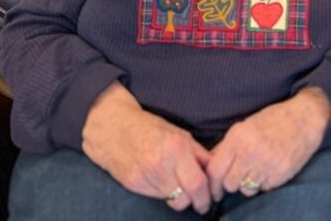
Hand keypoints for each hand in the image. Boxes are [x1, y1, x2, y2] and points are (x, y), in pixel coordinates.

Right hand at [82, 82, 211, 213]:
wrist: (114, 129)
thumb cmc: (150, 128)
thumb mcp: (180, 134)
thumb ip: (199, 154)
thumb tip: (216, 170)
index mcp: (177, 149)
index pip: (198, 183)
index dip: (207, 196)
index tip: (211, 198)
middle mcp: (162, 165)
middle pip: (186, 198)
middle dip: (197, 202)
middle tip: (201, 200)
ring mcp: (146, 177)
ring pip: (171, 200)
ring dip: (180, 197)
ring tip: (181, 187)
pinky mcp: (134, 185)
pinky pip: (157, 197)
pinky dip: (164, 194)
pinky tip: (164, 182)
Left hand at [206, 86, 330, 199]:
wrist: (306, 117)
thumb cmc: (275, 119)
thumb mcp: (247, 125)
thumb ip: (228, 145)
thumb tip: (211, 163)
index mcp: (238, 136)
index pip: (215, 170)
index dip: (213, 183)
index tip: (215, 190)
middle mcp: (251, 150)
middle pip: (229, 184)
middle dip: (233, 182)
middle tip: (240, 175)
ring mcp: (267, 163)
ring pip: (246, 190)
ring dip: (250, 184)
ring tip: (258, 169)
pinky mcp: (282, 173)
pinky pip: (265, 188)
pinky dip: (266, 182)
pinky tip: (271, 167)